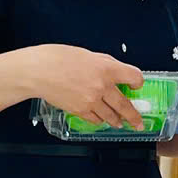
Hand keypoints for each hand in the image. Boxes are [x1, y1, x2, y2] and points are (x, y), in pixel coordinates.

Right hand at [30, 44, 147, 127]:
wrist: (38, 71)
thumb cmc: (58, 58)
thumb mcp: (87, 54)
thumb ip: (104, 64)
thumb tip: (115, 72)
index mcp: (106, 68)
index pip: (134, 77)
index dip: (137, 82)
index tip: (136, 85)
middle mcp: (102, 86)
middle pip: (125, 105)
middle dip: (134, 116)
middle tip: (139, 123)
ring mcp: (91, 101)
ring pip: (111, 116)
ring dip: (117, 121)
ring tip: (120, 123)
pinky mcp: (80, 110)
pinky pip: (95, 119)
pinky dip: (99, 120)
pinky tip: (100, 119)